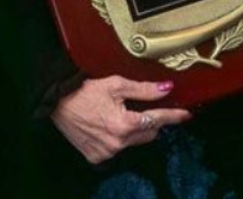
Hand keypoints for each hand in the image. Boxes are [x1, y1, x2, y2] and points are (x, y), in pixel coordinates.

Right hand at [50, 76, 192, 163]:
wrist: (57, 102)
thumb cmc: (85, 91)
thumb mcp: (116, 84)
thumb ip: (144, 90)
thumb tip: (166, 89)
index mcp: (124, 124)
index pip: (157, 120)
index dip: (173, 116)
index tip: (185, 114)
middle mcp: (117, 143)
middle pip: (148, 134)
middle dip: (150, 122)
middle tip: (143, 109)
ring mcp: (107, 153)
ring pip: (134, 142)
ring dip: (133, 131)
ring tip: (120, 116)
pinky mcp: (97, 157)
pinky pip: (117, 149)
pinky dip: (118, 139)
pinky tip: (107, 126)